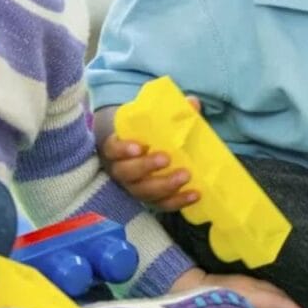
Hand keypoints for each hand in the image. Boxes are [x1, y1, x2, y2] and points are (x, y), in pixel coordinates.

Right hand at [100, 96, 202, 210]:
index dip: (123, 149)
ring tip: (186, 176)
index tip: (140, 146)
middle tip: (167, 158)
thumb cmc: (145, 134)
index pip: (112, 149)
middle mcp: (120, 170)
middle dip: (146, 167)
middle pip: (127, 173)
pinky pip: (161, 204)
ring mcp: (133, 187)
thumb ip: (171, 112)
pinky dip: (178, 201)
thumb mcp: (151, 121)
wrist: (141, 151)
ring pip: (143, 192)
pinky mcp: (149, 199)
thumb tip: (193, 103)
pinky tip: (195, 194)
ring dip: (165, 186)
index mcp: (116, 148)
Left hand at [172, 267, 307, 307]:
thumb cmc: (205, 306)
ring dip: (285, 302)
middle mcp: (252, 285)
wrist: (186, 285)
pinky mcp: (242, 282)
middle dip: (295, 306)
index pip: (279, 301)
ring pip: (273, 291)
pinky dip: (275, 299)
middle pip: (279, 294)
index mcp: (250, 293)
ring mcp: (247, 281)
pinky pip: (265, 290)